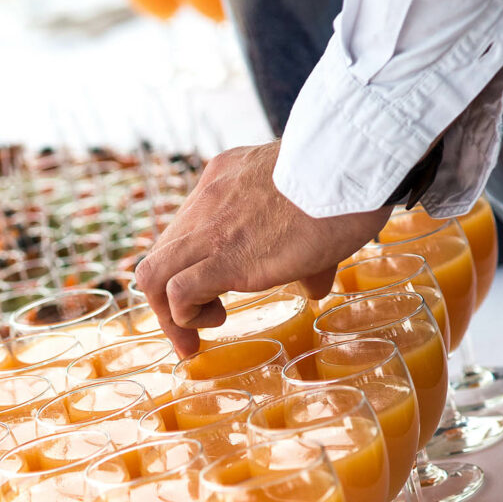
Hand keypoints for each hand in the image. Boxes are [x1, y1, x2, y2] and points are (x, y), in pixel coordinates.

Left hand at [134, 141, 390, 355]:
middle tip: (191, 334)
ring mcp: (210, 228)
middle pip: (157, 257)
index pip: (181, 234)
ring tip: (202, 331)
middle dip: (165, 303)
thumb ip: (302, 246)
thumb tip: (314, 285)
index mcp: (221, 185)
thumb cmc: (344, 182)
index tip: (205, 298)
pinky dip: (188, 316)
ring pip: (152, 274)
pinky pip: (179, 291)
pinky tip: (221, 318)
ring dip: (170, 314)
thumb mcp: (308, 204)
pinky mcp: (227, 257)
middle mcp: (205, 202)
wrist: (350, 167)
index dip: (185, 271)